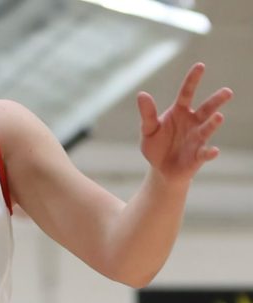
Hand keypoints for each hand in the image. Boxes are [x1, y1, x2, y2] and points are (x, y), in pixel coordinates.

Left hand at [137, 63, 233, 184]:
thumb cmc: (156, 146)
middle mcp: (192, 122)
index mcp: (179, 112)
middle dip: (216, 101)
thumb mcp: (148, 129)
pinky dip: (209, 152)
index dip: (193, 80)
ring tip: (219, 117)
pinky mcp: (198, 156)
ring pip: (208, 128)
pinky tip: (213, 151)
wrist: (161, 169)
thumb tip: (142, 94)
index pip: (187, 93)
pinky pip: (205, 153)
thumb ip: (147, 114)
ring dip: (213, 123)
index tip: (200, 65)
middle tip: (227, 92)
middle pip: (206, 109)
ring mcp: (197, 139)